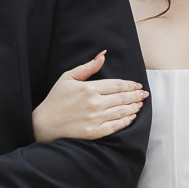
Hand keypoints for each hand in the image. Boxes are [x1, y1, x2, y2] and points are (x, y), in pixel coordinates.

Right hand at [32, 53, 146, 145]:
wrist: (44, 124)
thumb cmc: (55, 99)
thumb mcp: (68, 78)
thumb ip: (87, 67)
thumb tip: (102, 55)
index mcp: (89, 88)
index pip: (116, 85)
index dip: (129, 84)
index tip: (137, 85)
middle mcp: (95, 103)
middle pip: (122, 98)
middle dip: (136, 95)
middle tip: (144, 94)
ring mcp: (95, 119)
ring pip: (122, 111)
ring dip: (133, 107)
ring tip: (140, 103)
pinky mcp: (94, 132)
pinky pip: (115, 126)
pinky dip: (126, 121)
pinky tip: (132, 117)